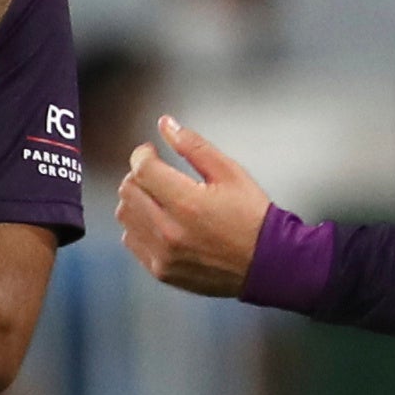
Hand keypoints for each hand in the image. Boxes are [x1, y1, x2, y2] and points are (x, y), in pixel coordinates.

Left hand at [116, 115, 270, 298]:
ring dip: (137, 200)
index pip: (141, 169)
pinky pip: (132, 240)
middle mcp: (170, 231)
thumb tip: (166, 124)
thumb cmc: (252, 216)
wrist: (268, 264)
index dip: (143, 154)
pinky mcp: (161, 271)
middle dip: (139, 175)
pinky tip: (160, 220)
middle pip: (128, 191)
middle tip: (157, 173)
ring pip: (125, 216)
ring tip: (159, 197)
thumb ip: (194, 146)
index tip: (151, 152)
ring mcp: (163, 255)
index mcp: (187, 203)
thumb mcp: (229, 172)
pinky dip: (139, 225)